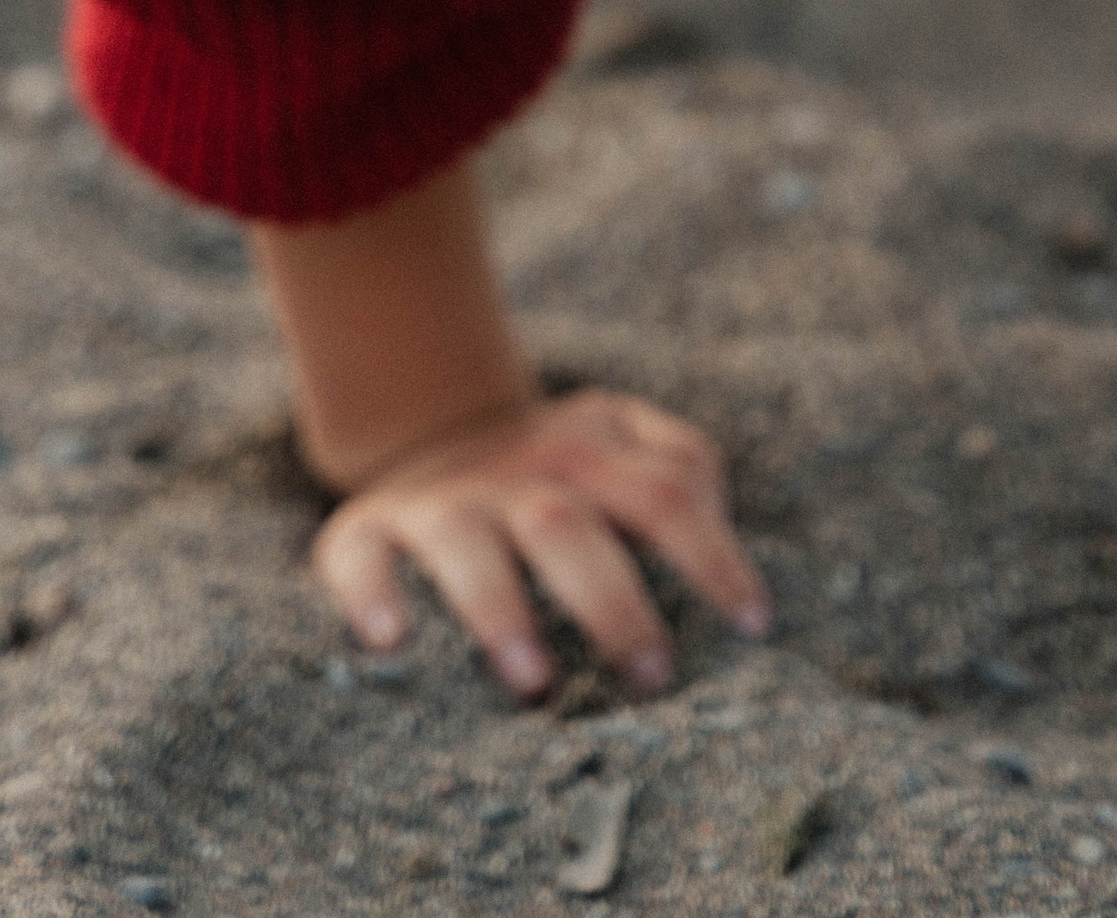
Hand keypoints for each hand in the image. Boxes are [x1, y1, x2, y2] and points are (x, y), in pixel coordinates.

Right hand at [311, 385, 770, 699]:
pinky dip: (373, 594)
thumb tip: (742, 577)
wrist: (434, 431)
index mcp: (595, 448)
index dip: (715, 556)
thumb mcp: (624, 453)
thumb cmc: (562, 477)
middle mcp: (518, 470)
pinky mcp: (365, 529)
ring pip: (469, 542)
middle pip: (571, 524)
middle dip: (613, 601)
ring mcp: (442, 499)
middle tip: (652, 677)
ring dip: (502, 608)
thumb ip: (685, 483)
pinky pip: (360, 557)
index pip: (668, 492)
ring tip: (534, 684)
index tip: (755, 628)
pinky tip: (392, 643)